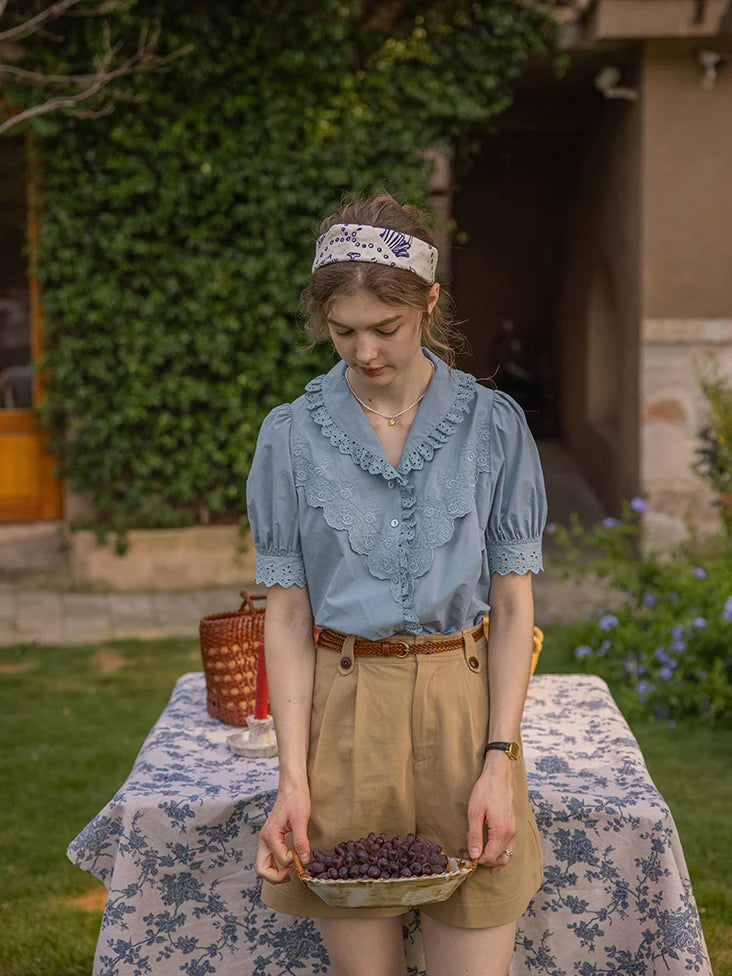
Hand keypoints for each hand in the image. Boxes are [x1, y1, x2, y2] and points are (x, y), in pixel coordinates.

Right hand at [255, 784, 310, 883]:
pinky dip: (276, 865)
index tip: (304, 856)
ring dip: (275, 873)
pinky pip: (268, 857)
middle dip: (275, 877)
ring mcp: (265, 839)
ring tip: (290, 872)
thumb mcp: (300, 819)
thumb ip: (301, 841)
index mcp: (270, 835)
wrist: (291, 787)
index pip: (281, 859)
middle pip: (261, 869)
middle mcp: (264, 839)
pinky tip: (289, 862)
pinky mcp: (270, 838)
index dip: (294, 862)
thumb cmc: (296, 800)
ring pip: (263, 865)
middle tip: (291, 875)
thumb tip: (303, 861)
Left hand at [466, 755, 516, 873]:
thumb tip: (474, 856)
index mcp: (502, 831)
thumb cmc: (485, 791)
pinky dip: (502, 852)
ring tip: (481, 858)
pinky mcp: (513, 826)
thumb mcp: (475, 813)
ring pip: (508, 855)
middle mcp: (511, 833)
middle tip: (472, 854)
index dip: (478, 860)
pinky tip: (492, 851)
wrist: (499, 775)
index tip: (467, 855)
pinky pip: (510, 846)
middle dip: (486, 860)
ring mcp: (514, 830)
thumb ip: (475, 836)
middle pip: (500, 859)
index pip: (491, 857)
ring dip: (496, 860)